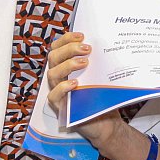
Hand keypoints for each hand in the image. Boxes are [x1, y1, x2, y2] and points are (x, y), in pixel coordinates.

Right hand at [45, 32, 125, 149]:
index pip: (58, 48)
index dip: (66, 39)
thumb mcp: (101, 76)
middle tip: (86, 48)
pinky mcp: (60, 107)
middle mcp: (59, 78)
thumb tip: (107, 42)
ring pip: (52, 74)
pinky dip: (62, 87)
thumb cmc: (103, 98)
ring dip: (68, 65)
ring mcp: (58, 92)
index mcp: (66, 68)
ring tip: (84, 62)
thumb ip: (98, 62)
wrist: (107, 123)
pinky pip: (54, 95)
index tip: (81, 36)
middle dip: (69, 49)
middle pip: (54, 57)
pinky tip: (74, 83)